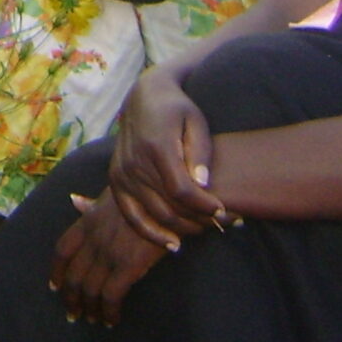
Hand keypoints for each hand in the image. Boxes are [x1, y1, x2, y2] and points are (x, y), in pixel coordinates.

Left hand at [49, 192, 174, 324]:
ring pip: (90, 290)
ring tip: (93, 320)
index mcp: (87, 222)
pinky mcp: (128, 266)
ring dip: (90, 309)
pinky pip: (111, 296)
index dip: (56, 271)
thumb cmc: (143, 194)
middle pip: (73, 276)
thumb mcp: (111, 194)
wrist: (167, 196)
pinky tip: (112, 320)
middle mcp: (94, 239)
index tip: (54, 287)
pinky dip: (109, 312)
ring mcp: (109, 253)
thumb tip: (74, 201)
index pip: (62, 250)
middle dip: (71, 299)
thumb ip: (91, 204)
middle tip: (73, 314)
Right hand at [105, 69, 231, 248]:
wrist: (144, 97)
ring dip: (183, 229)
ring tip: (206, 229)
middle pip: (170, 207)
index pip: (181, 191)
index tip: (224, 211)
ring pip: (156, 215)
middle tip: (225, 223)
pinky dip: (152, 234)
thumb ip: (201, 152)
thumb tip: (203, 184)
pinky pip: (132, 216)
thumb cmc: (177, 109)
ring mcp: (122, 174)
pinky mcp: (116, 181)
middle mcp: (134, 163)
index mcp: (156, 146)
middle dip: (200, 220)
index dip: (205, 206)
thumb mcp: (196, 122)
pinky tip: (174, 244)